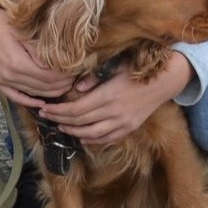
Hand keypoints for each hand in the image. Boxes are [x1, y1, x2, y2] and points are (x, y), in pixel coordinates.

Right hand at [0, 0, 76, 105]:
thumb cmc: (1, 18)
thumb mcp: (22, 29)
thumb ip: (38, 48)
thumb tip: (59, 60)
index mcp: (17, 62)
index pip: (49, 76)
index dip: (64, 76)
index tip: (76, 70)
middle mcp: (9, 75)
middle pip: (43, 87)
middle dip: (61, 84)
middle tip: (75, 79)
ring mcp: (1, 80)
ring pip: (32, 93)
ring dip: (50, 92)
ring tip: (65, 86)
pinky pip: (15, 97)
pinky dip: (29, 101)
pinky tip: (41, 102)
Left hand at [37, 53, 193, 148]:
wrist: (164, 82)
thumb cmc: (137, 69)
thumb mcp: (115, 67)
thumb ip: (94, 78)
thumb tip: (75, 89)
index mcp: (108, 95)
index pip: (76, 109)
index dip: (57, 110)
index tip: (44, 108)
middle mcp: (114, 112)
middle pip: (80, 122)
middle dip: (60, 120)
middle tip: (46, 116)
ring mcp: (123, 123)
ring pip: (92, 134)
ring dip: (73, 132)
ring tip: (61, 127)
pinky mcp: (129, 128)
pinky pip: (107, 139)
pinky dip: (92, 140)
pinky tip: (82, 137)